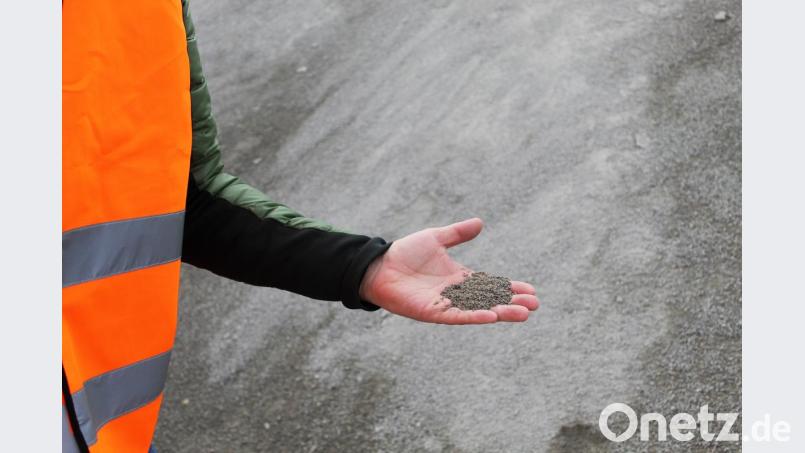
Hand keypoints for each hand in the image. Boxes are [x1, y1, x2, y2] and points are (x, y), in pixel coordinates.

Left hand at [359, 218, 538, 323]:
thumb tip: (480, 222)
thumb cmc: (404, 253)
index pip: (491, 285)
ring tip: (523, 314)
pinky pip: (457, 316)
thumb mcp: (436, 238)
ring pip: (479, 311)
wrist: (378, 265)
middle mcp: (456, 293)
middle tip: (534, 306)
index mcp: (459, 277)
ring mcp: (445, 304)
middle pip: (490, 300)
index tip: (532, 291)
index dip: (510, 288)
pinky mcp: (432, 312)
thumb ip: (457, 233)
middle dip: (512, 303)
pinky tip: (491, 316)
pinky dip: (474, 316)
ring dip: (500, 313)